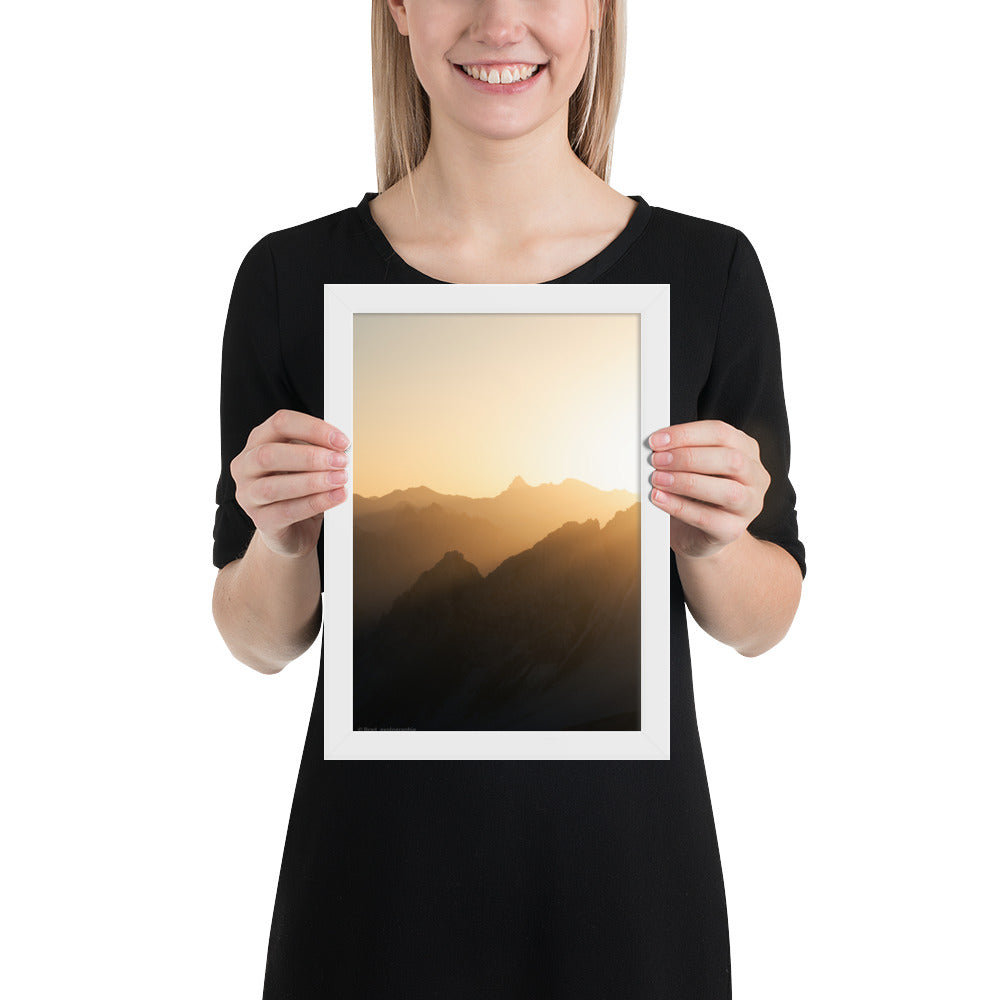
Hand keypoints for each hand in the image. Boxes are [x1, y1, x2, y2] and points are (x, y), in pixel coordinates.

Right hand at [230, 409, 350, 558]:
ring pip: (274, 486)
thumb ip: (318, 451)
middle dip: (310, 456)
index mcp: (257, 443)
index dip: (313, 428)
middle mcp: (245, 467)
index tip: (341, 440)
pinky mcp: (261, 521)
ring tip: (340, 479)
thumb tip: (341, 447)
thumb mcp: (307, 465)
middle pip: (269, 454)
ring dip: (312, 481)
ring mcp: (248, 496)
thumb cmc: (299, 491)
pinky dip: (315, 503)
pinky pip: (286, 512)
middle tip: (340, 461)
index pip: (280, 424)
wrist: (292, 531)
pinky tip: (335, 497)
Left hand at [648, 419, 769, 559]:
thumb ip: (682, 452)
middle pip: (730, 459)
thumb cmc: (696, 496)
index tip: (658, 440)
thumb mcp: (694, 467)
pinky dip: (679, 507)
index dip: (687, 434)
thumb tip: (657, 444)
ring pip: (727, 491)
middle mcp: (755, 477)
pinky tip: (660, 499)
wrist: (698, 534)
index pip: (721, 433)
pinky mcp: (733, 530)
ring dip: (687, 482)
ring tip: (658, 479)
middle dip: (688, 457)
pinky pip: (708, 518)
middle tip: (657, 460)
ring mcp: (749, 505)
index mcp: (746, 451)